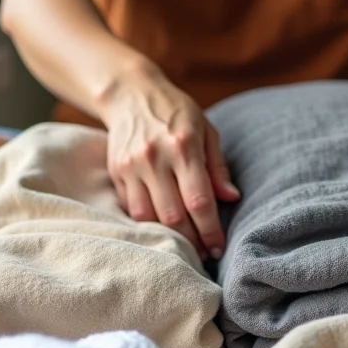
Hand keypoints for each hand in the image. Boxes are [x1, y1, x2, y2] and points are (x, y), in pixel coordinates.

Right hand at [101, 61, 239, 258]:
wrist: (131, 94)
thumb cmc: (177, 113)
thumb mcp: (206, 131)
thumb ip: (217, 167)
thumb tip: (231, 198)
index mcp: (183, 147)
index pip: (199, 201)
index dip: (210, 231)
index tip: (218, 248)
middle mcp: (155, 158)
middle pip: (173, 215)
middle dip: (191, 241)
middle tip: (204, 253)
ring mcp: (131, 166)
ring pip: (148, 217)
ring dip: (168, 236)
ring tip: (184, 244)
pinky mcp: (116, 172)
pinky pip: (131, 208)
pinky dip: (147, 222)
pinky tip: (161, 226)